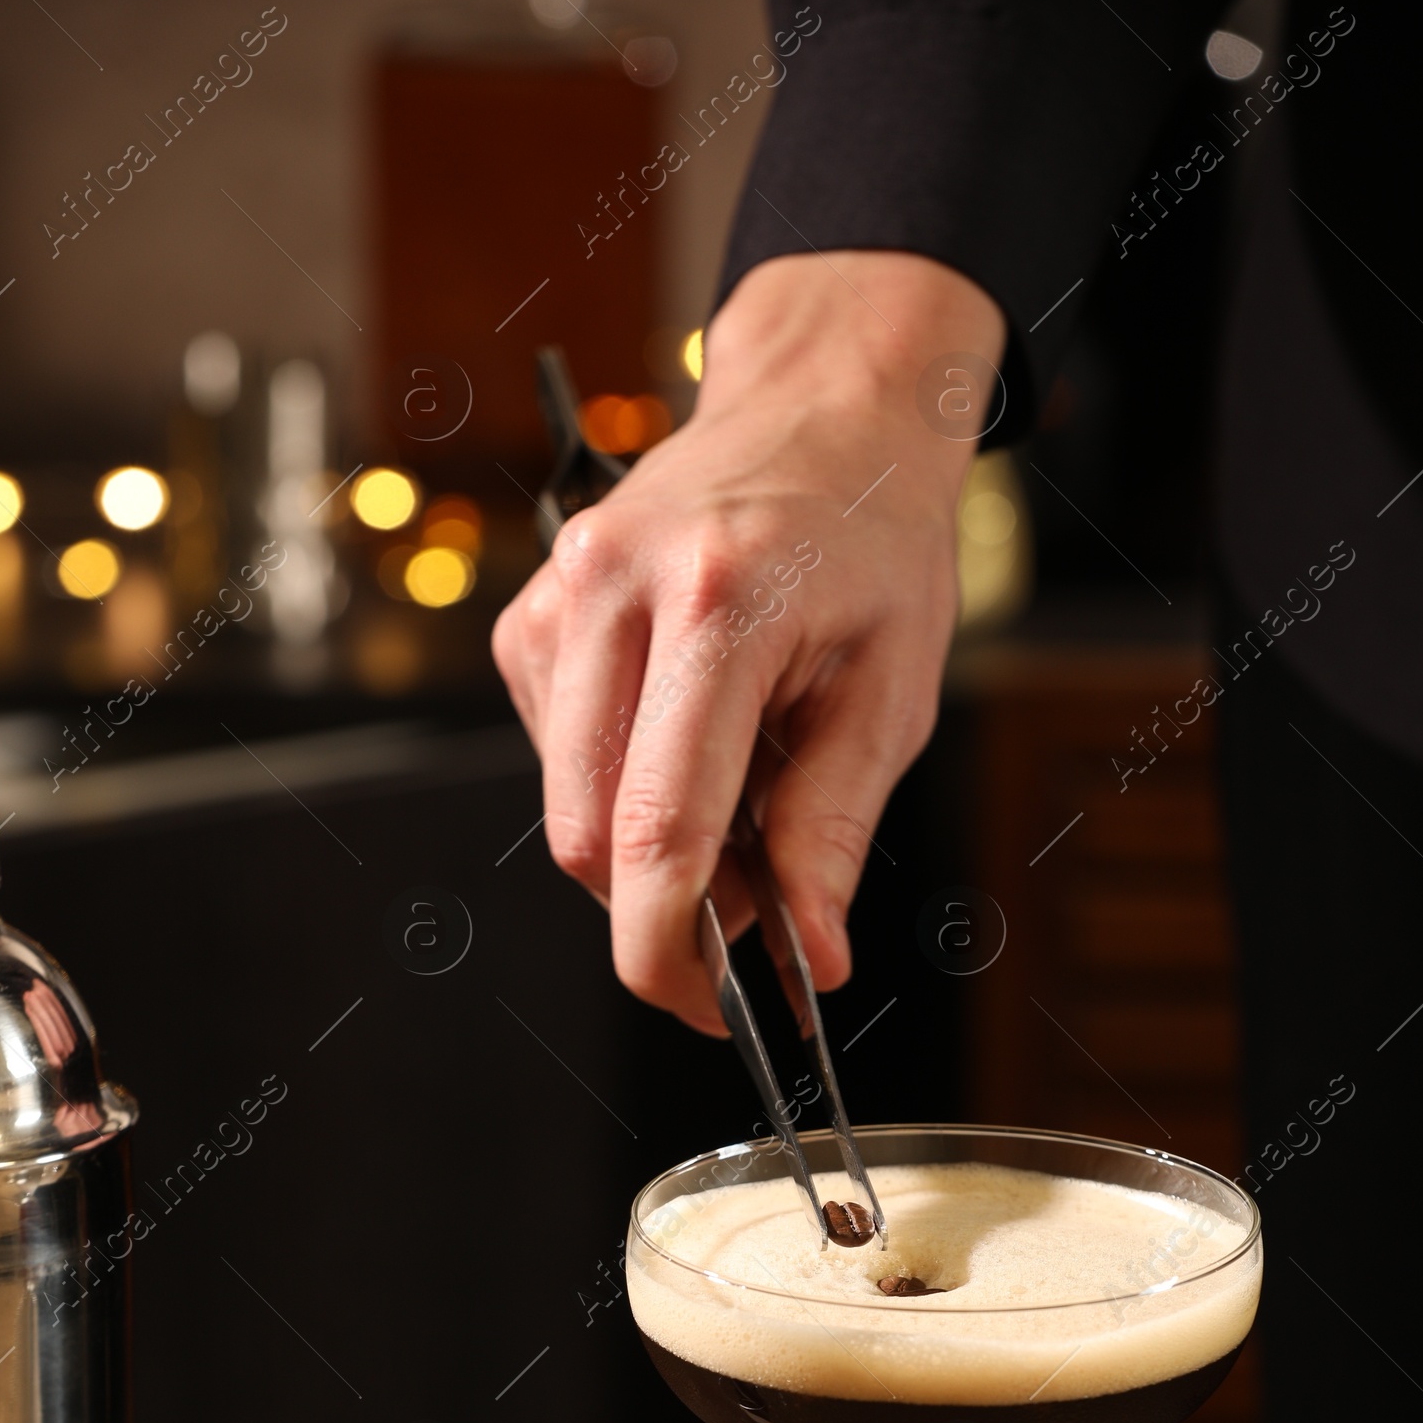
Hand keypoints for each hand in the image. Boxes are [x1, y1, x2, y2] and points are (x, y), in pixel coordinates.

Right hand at [493, 251, 1005, 1032]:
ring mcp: (558, 597)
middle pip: (588, 837)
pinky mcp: (531, 616)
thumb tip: (810, 957)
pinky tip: (686, 745)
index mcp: (720, 603)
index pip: (657, 829)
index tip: (709, 1010)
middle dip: (661, 908)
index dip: (671, 949)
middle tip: (755, 907)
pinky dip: (619, 791)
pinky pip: (555, 762)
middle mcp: (615, 590)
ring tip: (740, 799)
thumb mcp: (891, 693)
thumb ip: (833, 832)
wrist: (825, 412)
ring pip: (565, 809)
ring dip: (643, 850)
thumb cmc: (871, 542)